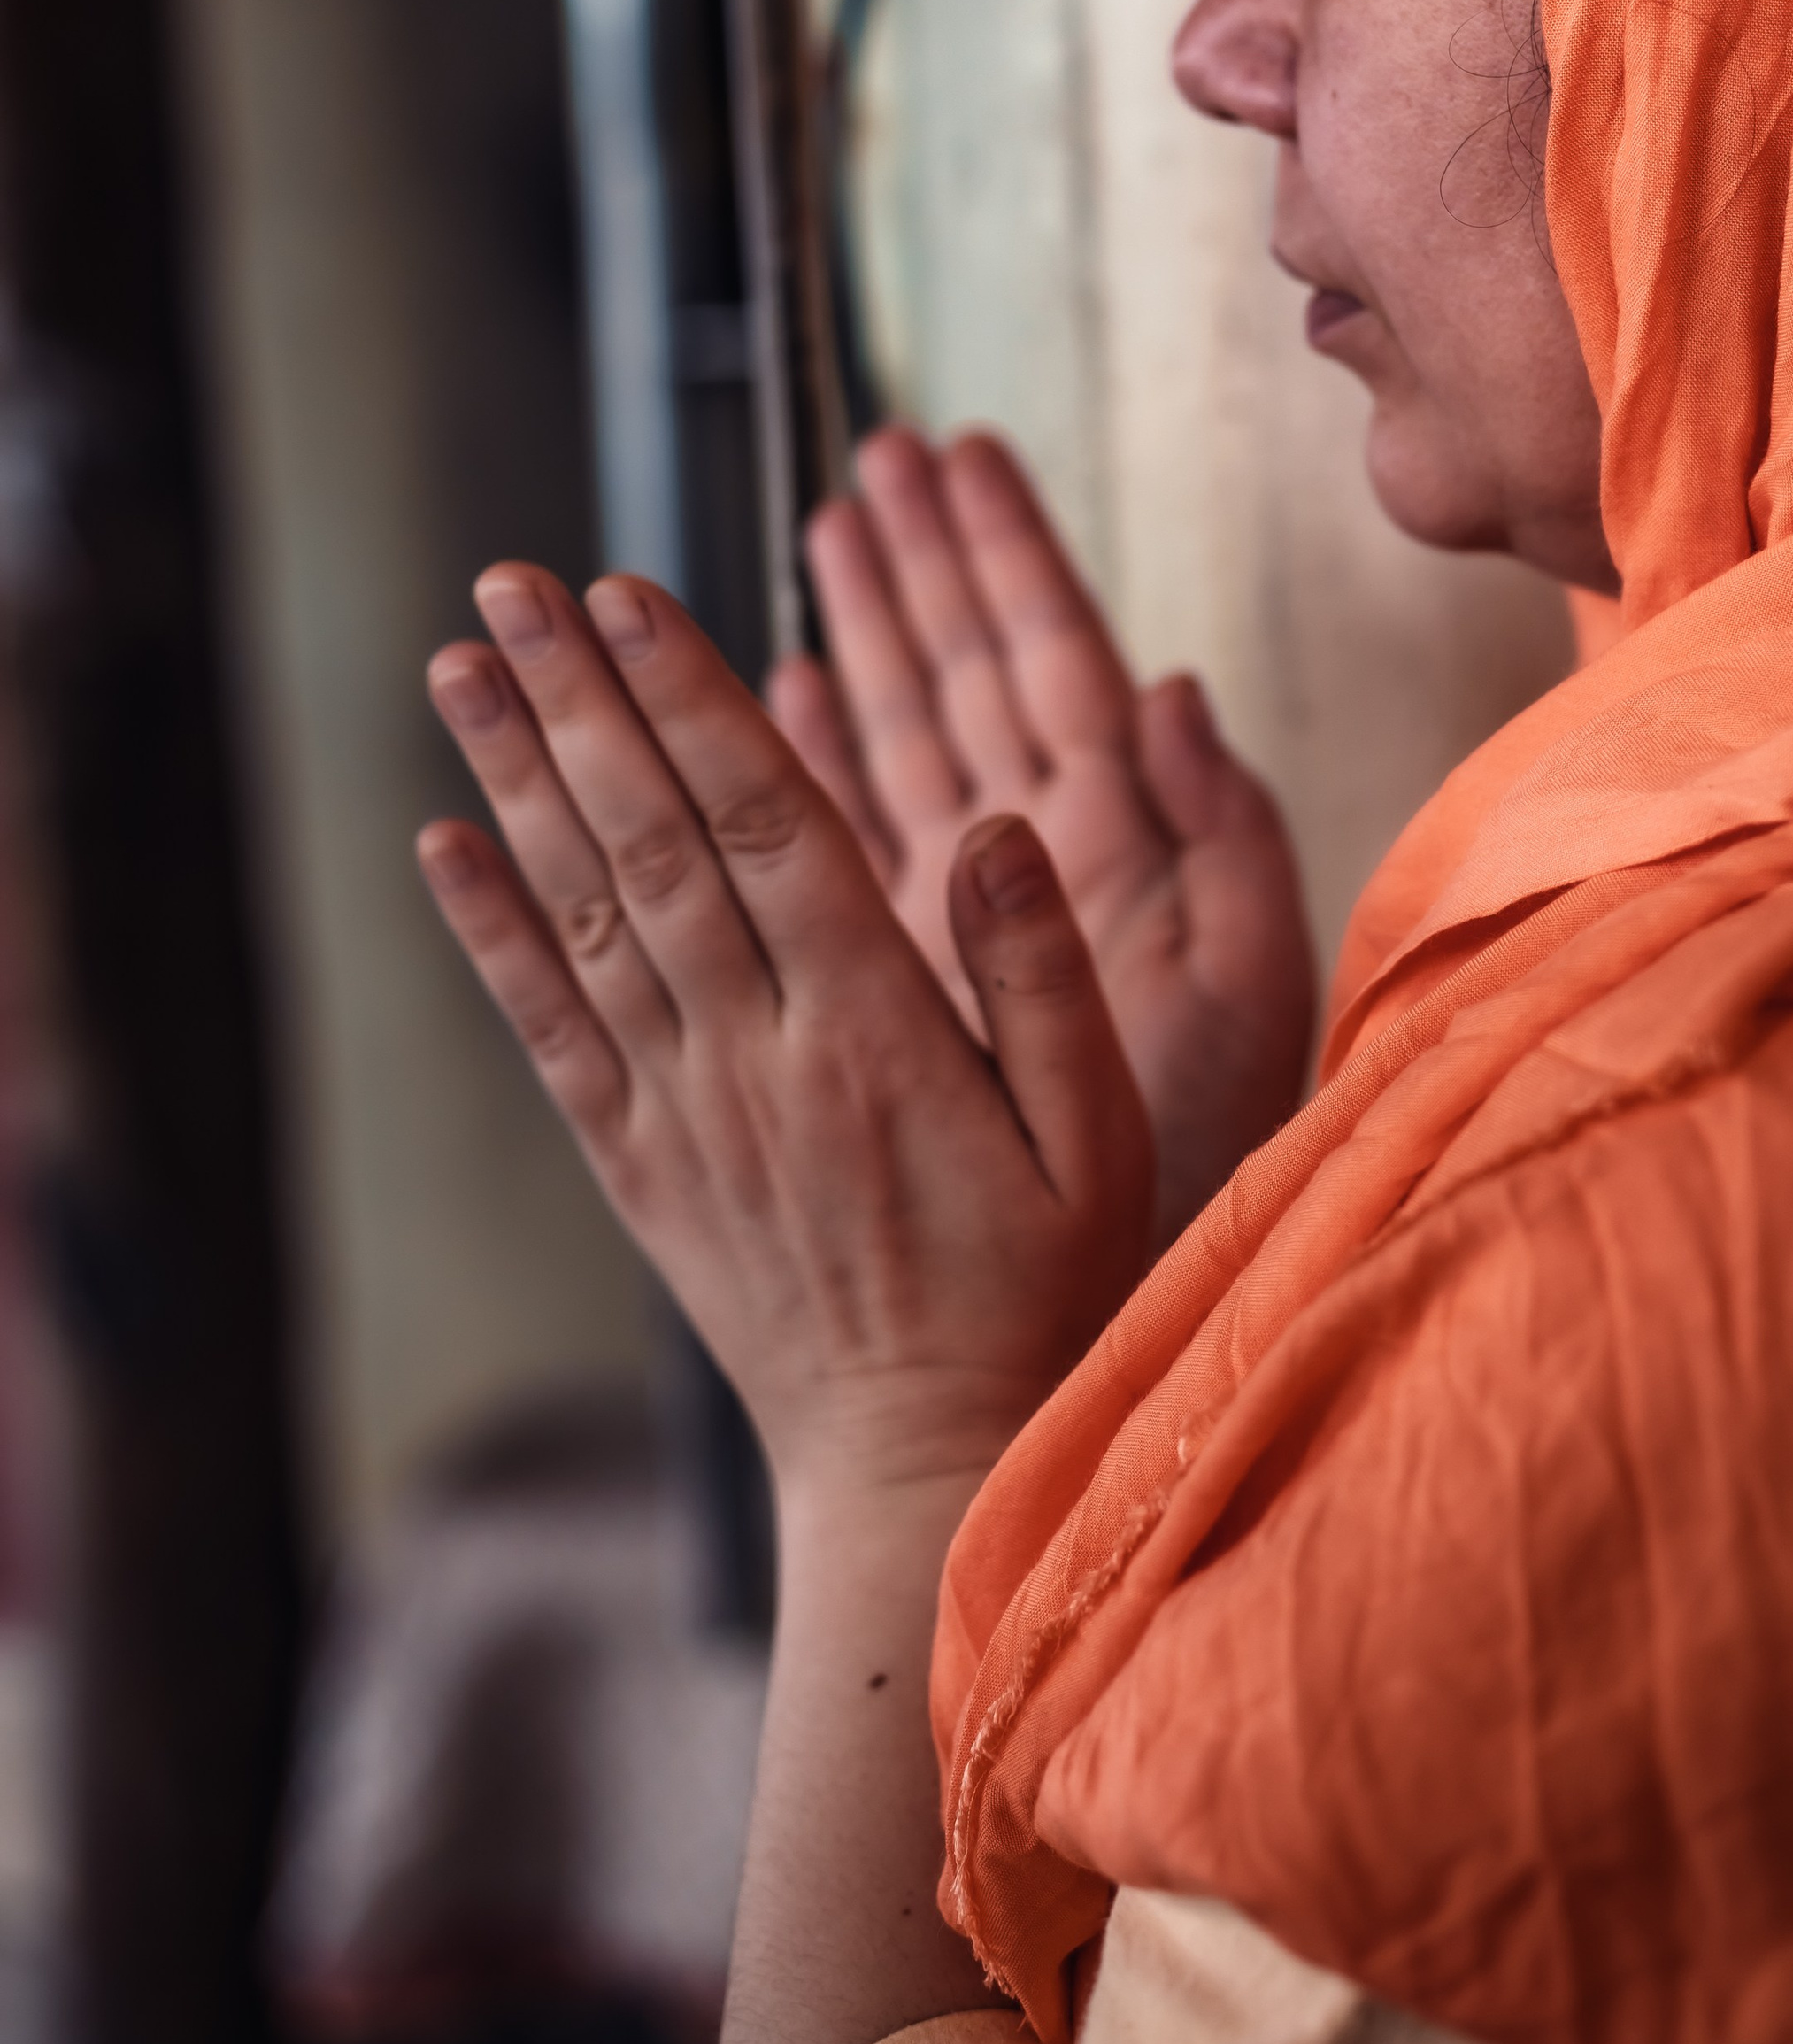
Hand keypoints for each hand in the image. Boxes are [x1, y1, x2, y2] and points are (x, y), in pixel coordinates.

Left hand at [416, 563, 1151, 1492]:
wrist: (921, 1462)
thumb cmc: (1038, 1289)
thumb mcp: (1099, 1136)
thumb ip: (1044, 975)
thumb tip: (996, 817)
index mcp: (876, 1031)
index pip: (764, 825)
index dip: (691, 702)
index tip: (632, 594)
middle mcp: (757, 1056)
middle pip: (651, 842)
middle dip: (579, 700)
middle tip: (515, 582)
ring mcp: (683, 1112)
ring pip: (587, 915)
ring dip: (516, 781)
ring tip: (462, 664)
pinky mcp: (639, 1167)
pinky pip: (550, 1031)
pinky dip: (491, 933)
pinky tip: (443, 844)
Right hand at [768, 429, 1316, 1252]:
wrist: (1104, 1303)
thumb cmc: (1206, 1165)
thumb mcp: (1248, 1002)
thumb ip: (1225, 845)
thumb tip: (1175, 691)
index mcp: (1119, 848)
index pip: (1051, 663)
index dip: (1005, 555)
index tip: (955, 455)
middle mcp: (1036, 863)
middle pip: (970, 676)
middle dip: (925, 562)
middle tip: (876, 453)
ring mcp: (959, 913)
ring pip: (902, 740)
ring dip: (865, 634)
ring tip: (826, 531)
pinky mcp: (900, 974)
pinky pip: (844, 840)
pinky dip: (813, 765)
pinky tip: (781, 693)